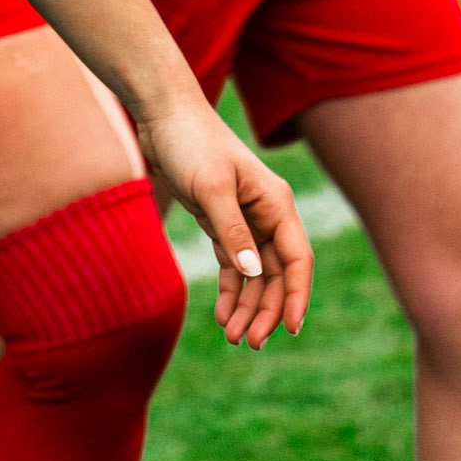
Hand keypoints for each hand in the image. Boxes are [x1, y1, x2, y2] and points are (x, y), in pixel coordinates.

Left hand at [138, 97, 311, 348]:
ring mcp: (244, 220)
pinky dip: (231, 290)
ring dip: (248, 306)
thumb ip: (232, 230)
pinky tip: (223, 315)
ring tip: (235, 338)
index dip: (297, 296)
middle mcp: (266, 215)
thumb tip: (255, 274)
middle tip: (251, 343)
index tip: (291, 329)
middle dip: (267, 310)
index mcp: (276, 204)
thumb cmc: (191, 143)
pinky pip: (234, 265)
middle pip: (277, 274)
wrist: (163, 117)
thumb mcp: (211, 188)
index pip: (297, 260)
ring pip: (256, 275)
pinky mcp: (220, 222)